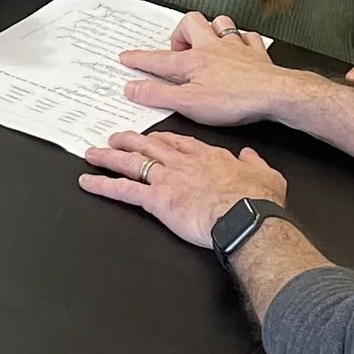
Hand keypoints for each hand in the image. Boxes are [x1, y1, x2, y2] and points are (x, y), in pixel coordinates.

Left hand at [79, 129, 289, 248]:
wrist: (246, 216)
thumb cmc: (257, 200)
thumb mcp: (266, 174)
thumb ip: (255, 162)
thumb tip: (250, 155)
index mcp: (207, 156)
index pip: (178, 142)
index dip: (162, 138)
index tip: (152, 136)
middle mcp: (183, 163)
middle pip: (150, 146)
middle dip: (130, 141)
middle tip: (115, 138)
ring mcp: (167, 179)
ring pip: (131, 162)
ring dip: (109, 157)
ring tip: (92, 153)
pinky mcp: (157, 199)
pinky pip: (124, 190)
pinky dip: (103, 185)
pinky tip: (88, 182)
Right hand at [118, 11, 280, 127]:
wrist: (274, 94)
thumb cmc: (234, 100)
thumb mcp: (189, 103)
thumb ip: (158, 94)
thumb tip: (132, 88)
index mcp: (193, 62)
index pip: (159, 59)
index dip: (140, 58)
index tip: (127, 57)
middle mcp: (213, 48)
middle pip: (190, 24)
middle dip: (179, 33)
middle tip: (177, 50)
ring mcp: (236, 48)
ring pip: (220, 23)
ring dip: (211, 29)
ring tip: (205, 43)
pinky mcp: (256, 54)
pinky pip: (248, 37)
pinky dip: (241, 39)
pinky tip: (239, 47)